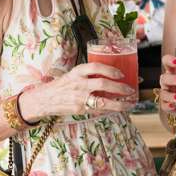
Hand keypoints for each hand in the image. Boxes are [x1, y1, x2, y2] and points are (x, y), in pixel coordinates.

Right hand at [19, 62, 134, 119]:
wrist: (45, 99)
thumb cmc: (62, 86)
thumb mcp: (73, 75)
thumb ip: (88, 75)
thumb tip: (110, 76)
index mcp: (77, 72)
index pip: (96, 67)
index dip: (110, 69)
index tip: (121, 74)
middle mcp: (79, 83)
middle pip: (102, 84)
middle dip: (119, 87)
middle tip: (130, 89)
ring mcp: (79, 97)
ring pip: (103, 101)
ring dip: (119, 103)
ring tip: (129, 103)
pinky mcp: (80, 109)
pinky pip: (98, 109)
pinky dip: (110, 109)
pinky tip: (118, 109)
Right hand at [158, 53, 175, 115]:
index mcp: (175, 71)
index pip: (167, 62)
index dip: (169, 60)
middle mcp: (168, 82)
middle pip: (164, 77)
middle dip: (172, 78)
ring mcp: (167, 94)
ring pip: (163, 92)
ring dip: (171, 94)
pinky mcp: (167, 105)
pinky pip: (163, 105)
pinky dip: (168, 106)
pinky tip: (173, 106)